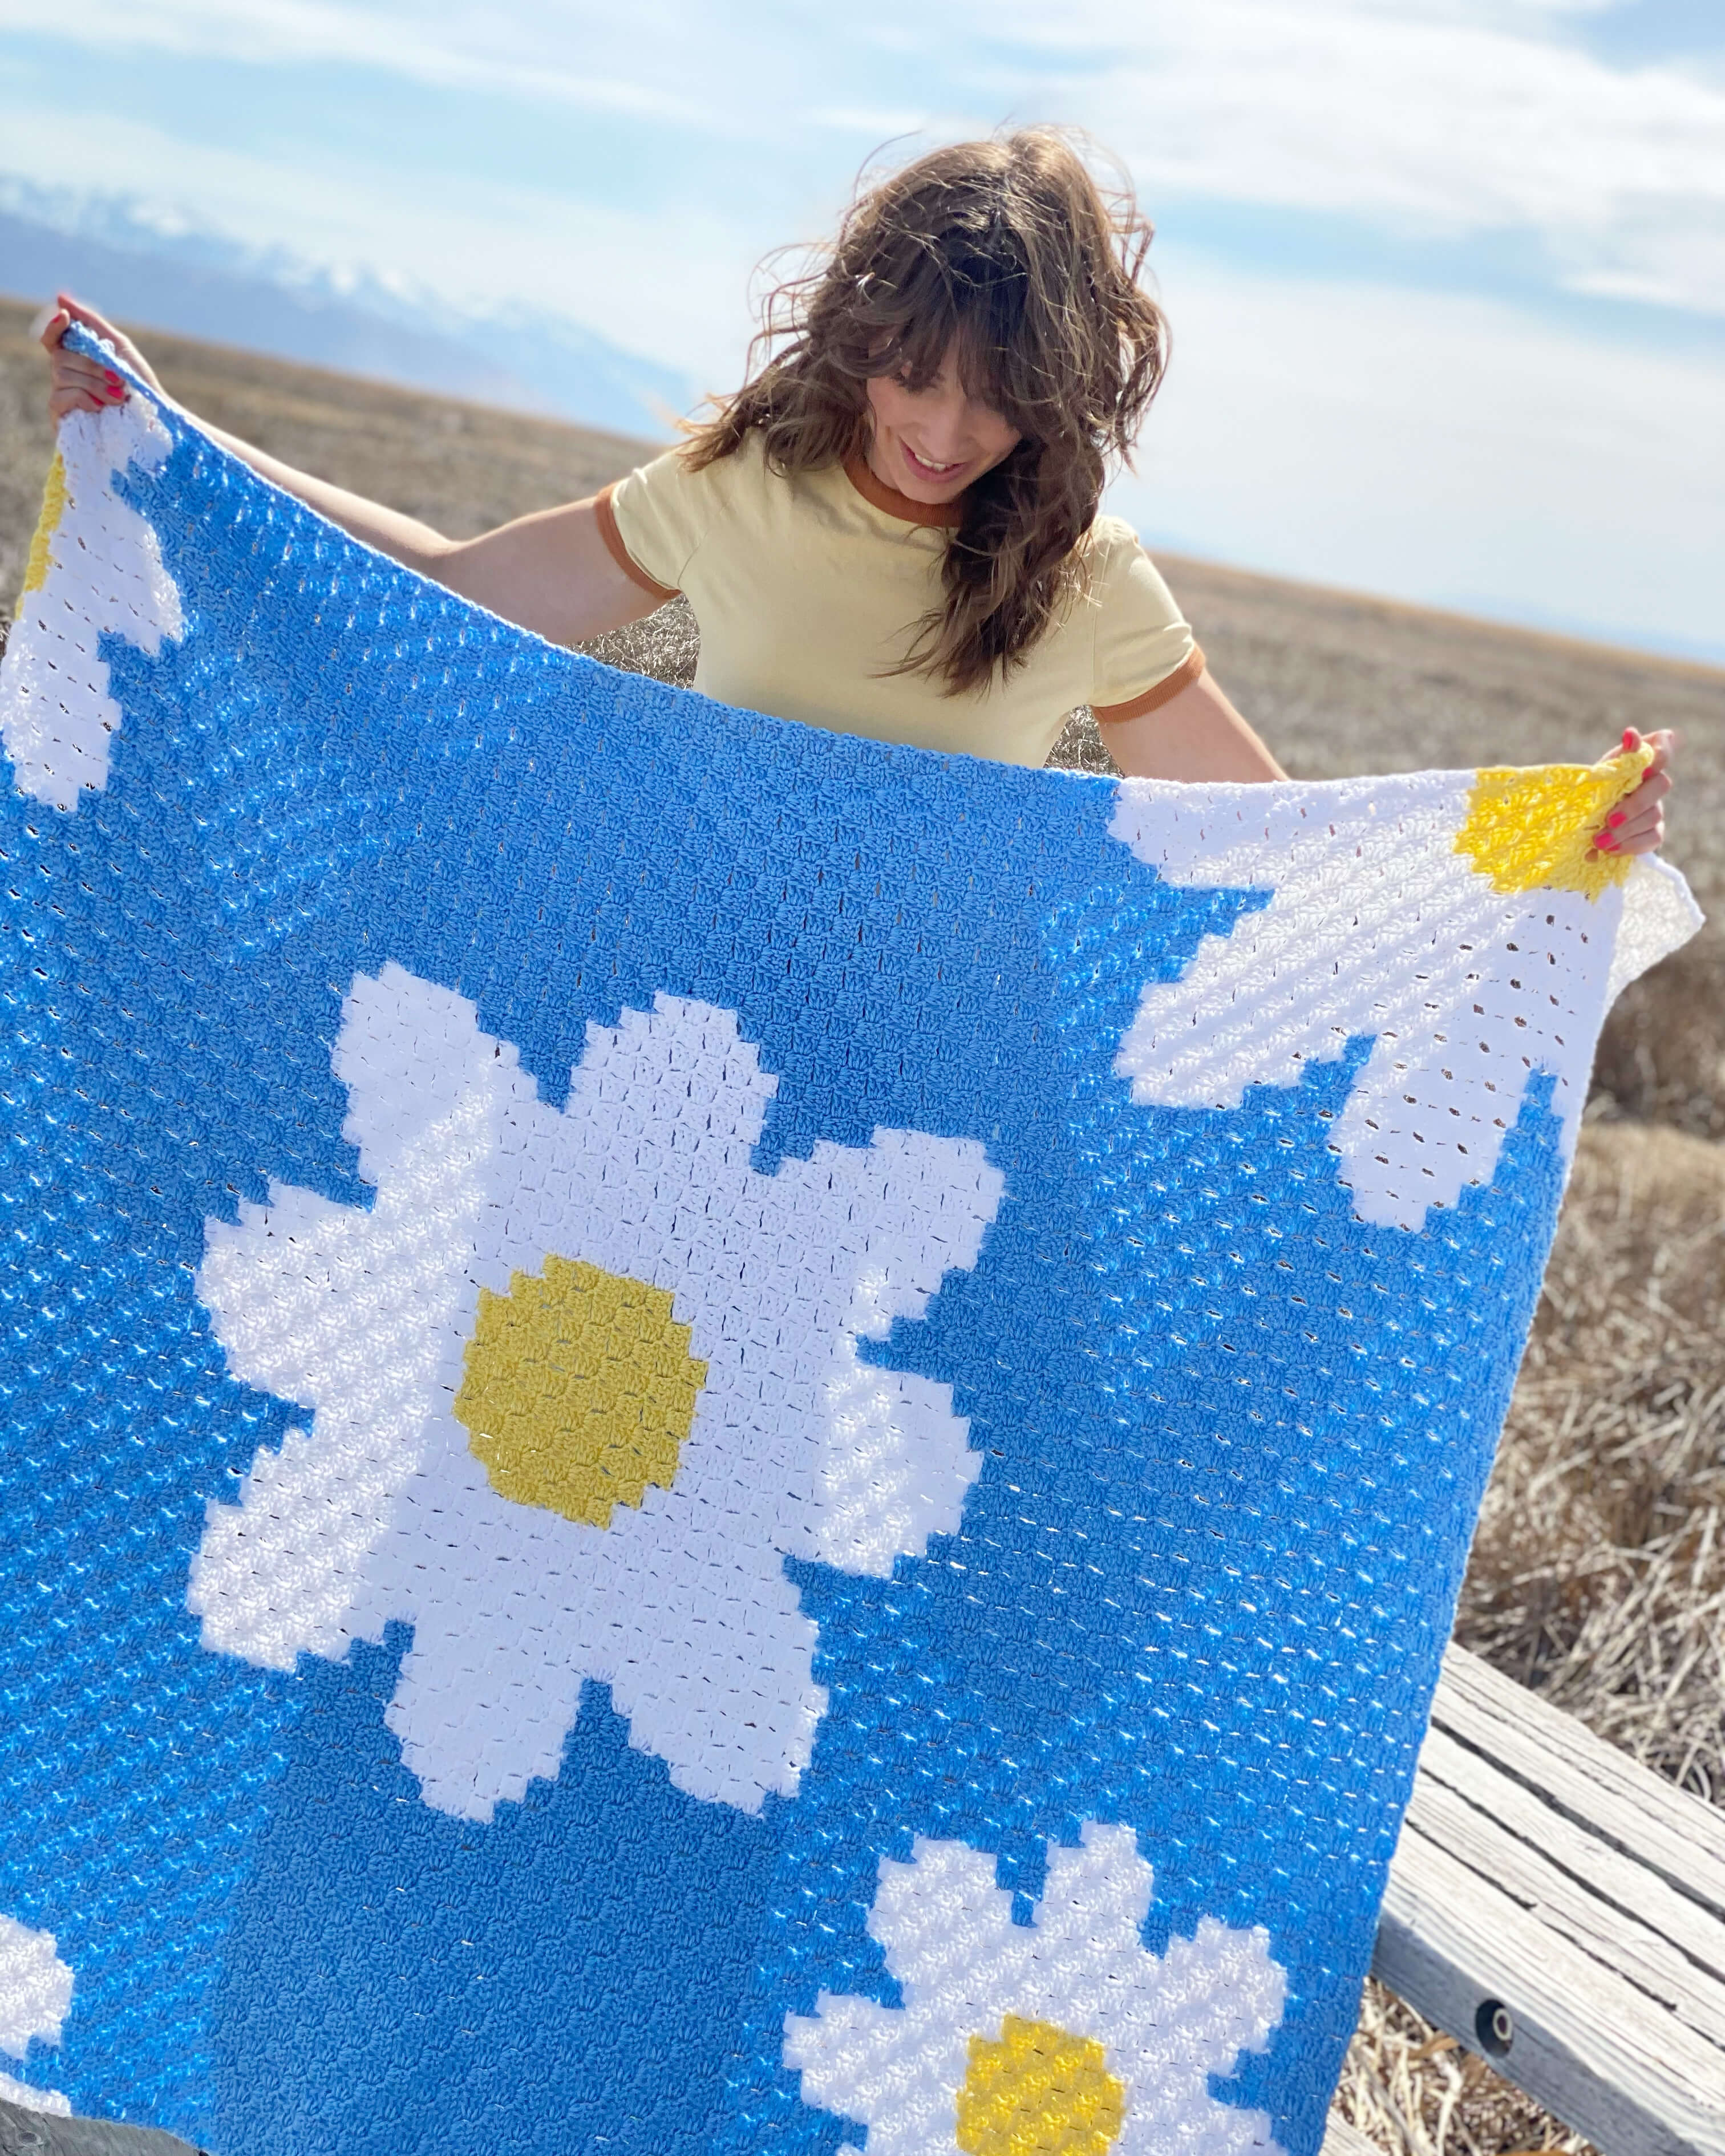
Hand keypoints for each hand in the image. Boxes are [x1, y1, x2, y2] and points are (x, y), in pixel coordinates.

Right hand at [39, 292, 164, 423]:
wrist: (153, 419)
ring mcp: (61, 395)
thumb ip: (91, 321)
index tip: (66, 316)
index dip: (54, 326)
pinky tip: (101, 407)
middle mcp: (65, 375)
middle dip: (91, 366)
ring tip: (119, 396)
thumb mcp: (119, 347)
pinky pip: (60, 397)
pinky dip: (84, 399)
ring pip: (61, 375)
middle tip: (118, 379)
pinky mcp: (60, 416)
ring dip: (95, 384)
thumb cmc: (138, 383)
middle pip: (59, 356)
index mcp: (76, 358)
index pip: (52, 338)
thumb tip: (59, 297)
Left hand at [1595, 727, 1674, 857]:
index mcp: (1641, 761)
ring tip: (1598, 840)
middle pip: (1661, 785)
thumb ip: (1619, 756)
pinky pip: (1652, 838)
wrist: (1582, 821)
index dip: (1659, 755)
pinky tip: (1609, 849)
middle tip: (1608, 818)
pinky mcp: (1653, 832)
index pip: (1663, 747)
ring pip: (1653, 815)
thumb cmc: (1593, 790)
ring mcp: (1656, 808)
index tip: (1641, 768)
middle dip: (1634, 803)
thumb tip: (1630, 733)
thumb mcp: (1600, 772)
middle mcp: (1654, 782)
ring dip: (1625, 829)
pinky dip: (1629, 845)